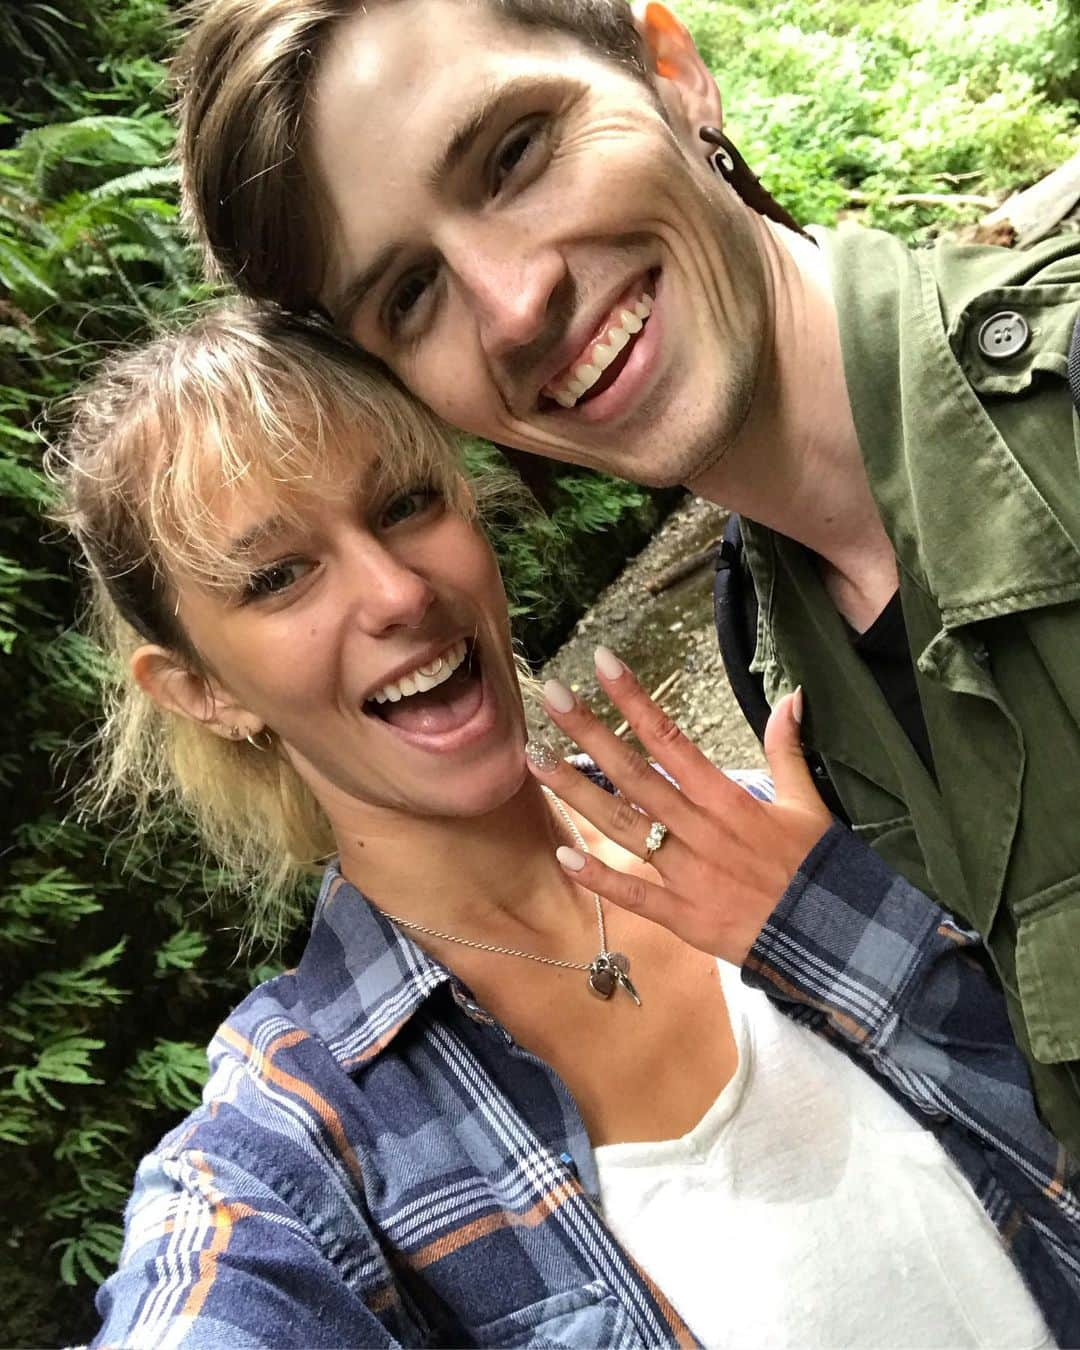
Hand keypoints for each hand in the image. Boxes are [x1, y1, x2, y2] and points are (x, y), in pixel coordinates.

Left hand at [526, 648, 832, 965]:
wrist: (833, 937)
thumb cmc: (817, 867)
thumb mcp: (807, 803)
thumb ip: (787, 750)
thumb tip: (793, 696)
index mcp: (727, 798)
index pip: (671, 737)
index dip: (634, 700)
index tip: (603, 663)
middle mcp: (699, 829)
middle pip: (634, 773)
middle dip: (589, 733)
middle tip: (551, 696)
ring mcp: (687, 873)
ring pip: (622, 826)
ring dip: (576, 793)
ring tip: (536, 760)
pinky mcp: (682, 914)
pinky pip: (635, 893)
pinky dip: (600, 877)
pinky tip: (563, 856)